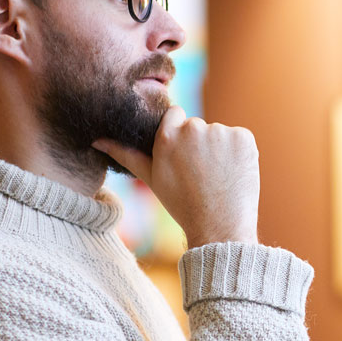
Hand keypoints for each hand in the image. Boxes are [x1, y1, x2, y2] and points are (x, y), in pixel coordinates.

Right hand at [94, 106, 259, 247]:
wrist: (219, 225)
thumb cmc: (182, 203)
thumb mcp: (151, 178)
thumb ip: (126, 154)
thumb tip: (97, 140)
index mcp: (167, 136)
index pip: (175, 115)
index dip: (180, 135)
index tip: (185, 155)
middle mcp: (193, 128)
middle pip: (198, 127)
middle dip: (200, 145)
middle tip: (201, 174)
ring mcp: (221, 132)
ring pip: (219, 134)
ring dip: (220, 150)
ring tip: (217, 177)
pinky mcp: (243, 137)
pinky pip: (239, 139)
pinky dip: (239, 153)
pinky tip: (232, 173)